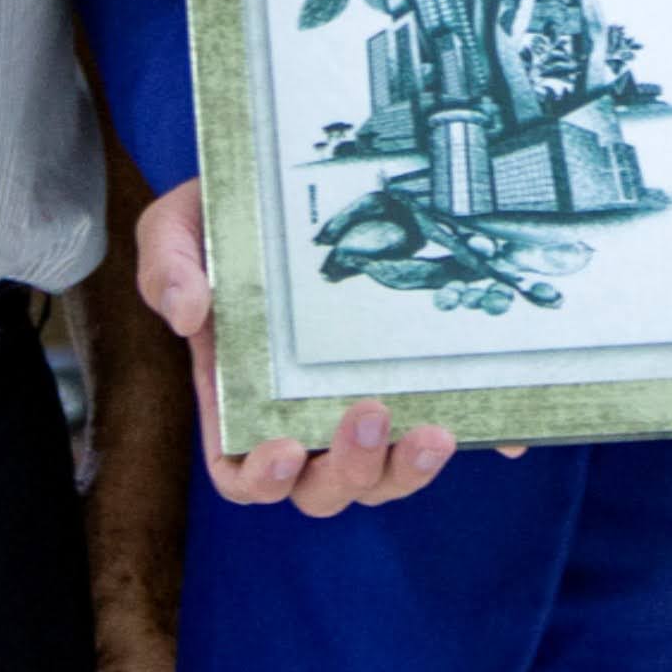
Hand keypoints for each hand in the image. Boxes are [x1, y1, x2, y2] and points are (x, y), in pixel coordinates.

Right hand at [134, 181, 487, 511]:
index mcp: (239, 396)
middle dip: (349, 470)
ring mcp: (361, 401)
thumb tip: (190, 311)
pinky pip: (452, 427)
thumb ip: (167, 267)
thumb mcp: (175, 228)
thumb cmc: (221, 218)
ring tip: (433, 429)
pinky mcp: (415, 379)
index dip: (265, 480)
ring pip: (384, 476)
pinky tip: (504, 436)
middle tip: (369, 415)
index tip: (286, 448)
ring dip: (407, 471)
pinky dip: (481, 442)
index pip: (245, 473)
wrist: (284, 183)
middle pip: (324, 488)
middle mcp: (301, 414)